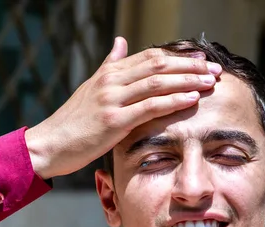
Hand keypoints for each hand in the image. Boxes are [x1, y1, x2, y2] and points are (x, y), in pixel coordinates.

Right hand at [25, 37, 221, 178]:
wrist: (49, 144)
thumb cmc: (74, 121)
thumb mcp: (91, 87)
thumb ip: (110, 65)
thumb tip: (121, 42)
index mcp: (109, 72)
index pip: (151, 57)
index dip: (179, 57)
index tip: (202, 59)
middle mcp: (112, 81)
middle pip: (159, 65)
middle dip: (190, 66)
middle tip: (214, 69)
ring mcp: (112, 99)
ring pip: (158, 82)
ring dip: (188, 80)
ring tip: (210, 82)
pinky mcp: (114, 120)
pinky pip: (150, 106)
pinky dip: (174, 100)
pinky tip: (193, 98)